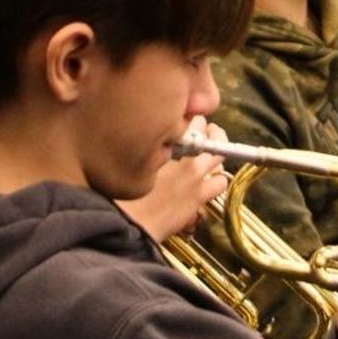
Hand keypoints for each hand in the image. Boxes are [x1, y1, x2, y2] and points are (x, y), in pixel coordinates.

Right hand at [118, 117, 226, 241]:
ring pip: (221, 154)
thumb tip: (147, 141)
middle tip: (204, 135)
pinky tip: (208, 185)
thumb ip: (143, 146)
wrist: (125, 221)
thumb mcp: (127, 158)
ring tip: (208, 159)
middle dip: (208, 131)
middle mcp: (183, 152)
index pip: (188, 117)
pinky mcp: (200, 195)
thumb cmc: (117, 192)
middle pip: (209, 129)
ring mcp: (195, 174)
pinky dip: (217, 181)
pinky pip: (221, 182)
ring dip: (216, 156)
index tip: (185, 124)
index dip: (188, 120)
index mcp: (164, 139)